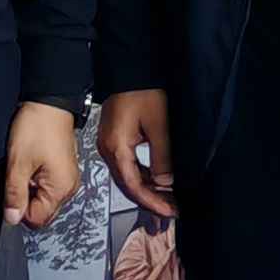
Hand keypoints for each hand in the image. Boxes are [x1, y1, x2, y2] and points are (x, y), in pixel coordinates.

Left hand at [5, 104, 82, 228]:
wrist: (50, 102)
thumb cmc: (37, 127)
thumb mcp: (19, 163)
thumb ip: (15, 194)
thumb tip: (12, 219)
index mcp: (61, 189)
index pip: (37, 219)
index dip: (20, 208)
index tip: (13, 189)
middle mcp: (69, 188)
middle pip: (42, 210)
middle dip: (26, 198)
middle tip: (21, 174)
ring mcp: (67, 179)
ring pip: (43, 198)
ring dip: (30, 187)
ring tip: (27, 165)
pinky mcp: (63, 170)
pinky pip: (47, 185)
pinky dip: (36, 178)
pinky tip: (33, 162)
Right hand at [97, 89, 175, 219]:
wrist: (130, 68)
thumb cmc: (142, 90)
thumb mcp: (158, 125)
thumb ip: (162, 157)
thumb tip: (165, 182)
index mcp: (115, 147)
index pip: (133, 186)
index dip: (152, 202)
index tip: (169, 211)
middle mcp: (108, 149)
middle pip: (128, 185)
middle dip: (150, 200)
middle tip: (171, 210)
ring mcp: (109, 144)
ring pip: (128, 176)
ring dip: (147, 189)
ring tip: (168, 199)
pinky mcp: (115, 139)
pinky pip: (128, 165)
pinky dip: (143, 176)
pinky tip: (157, 181)